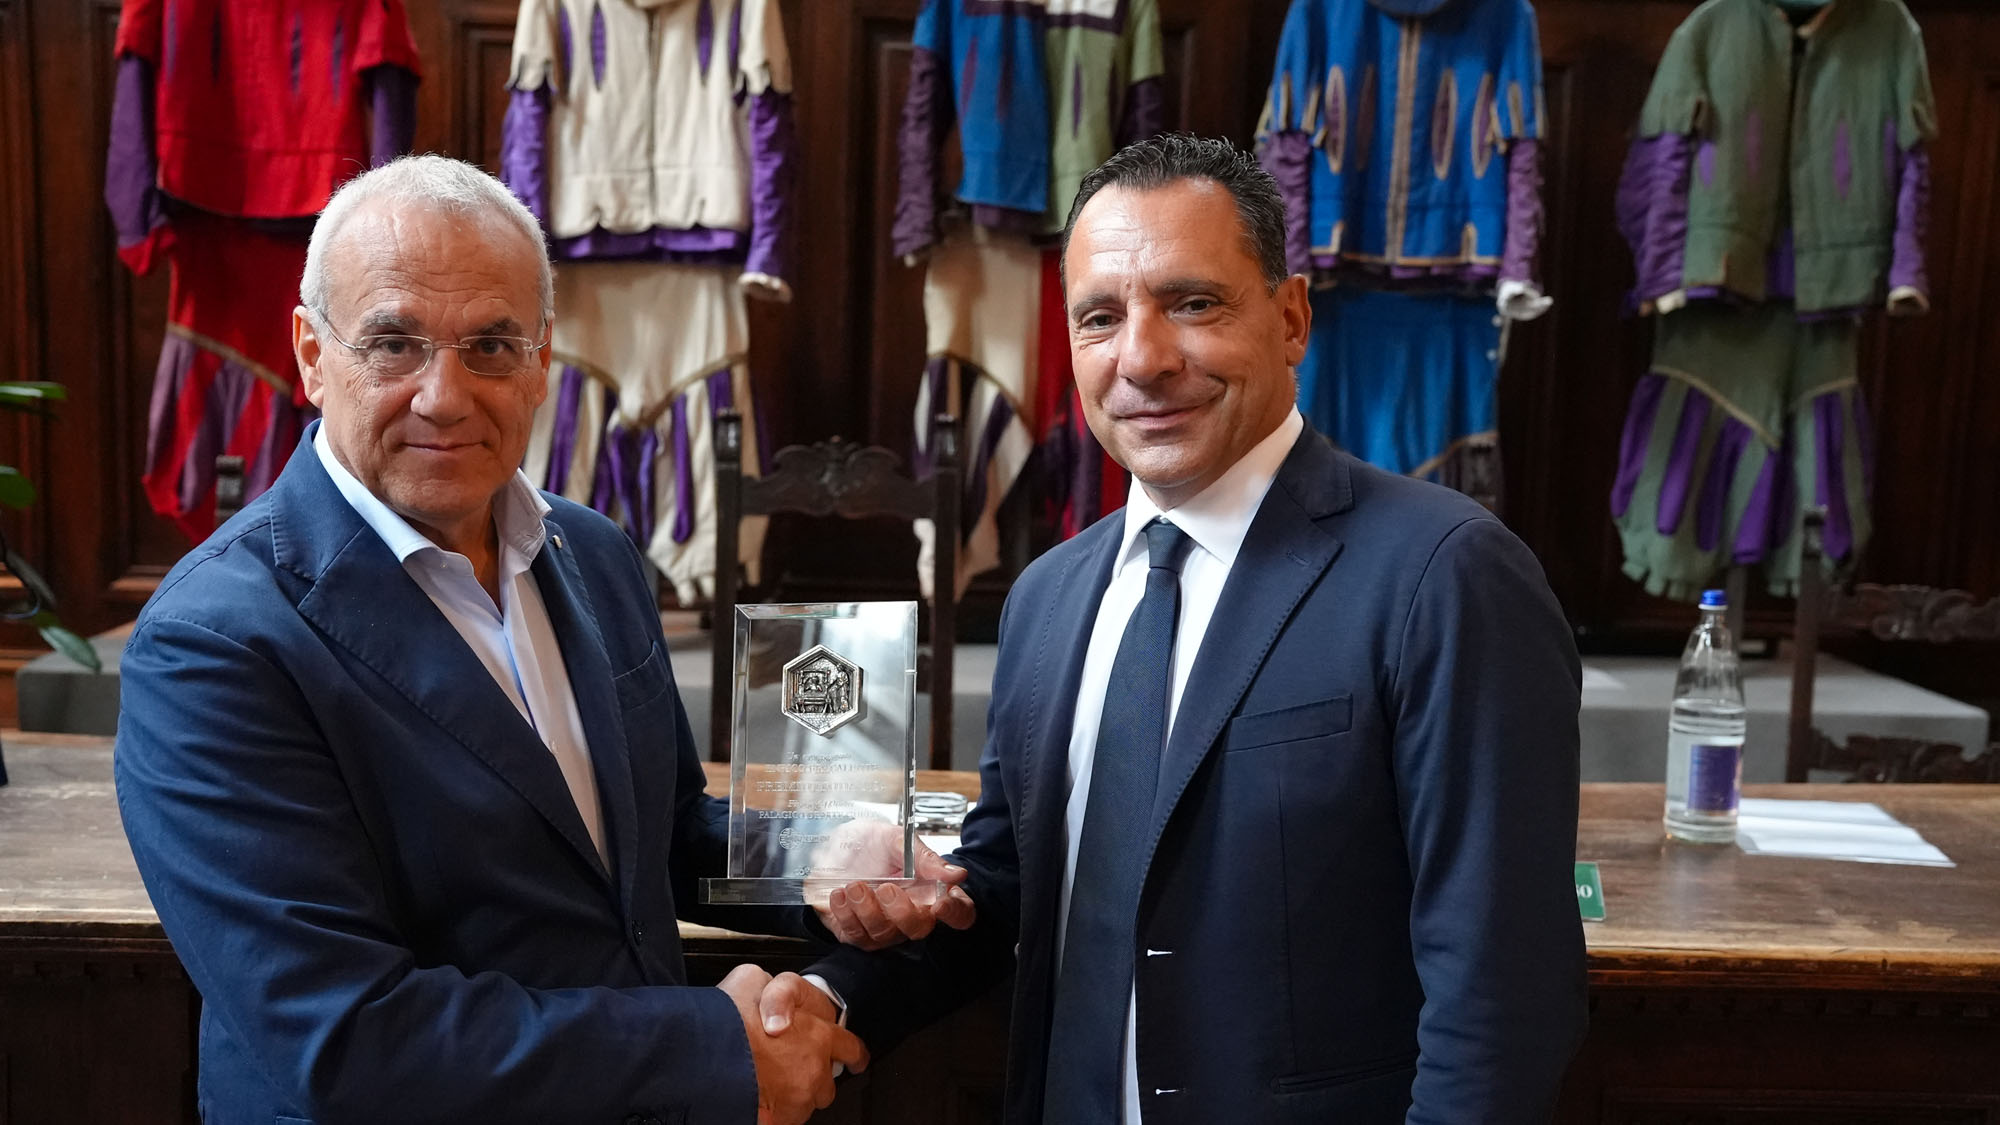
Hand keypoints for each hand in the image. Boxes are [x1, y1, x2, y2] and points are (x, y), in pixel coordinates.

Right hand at [719, 965, 867, 1124]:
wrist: (705, 1060)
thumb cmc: (728, 1023)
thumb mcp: (750, 980)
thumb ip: (772, 990)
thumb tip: (772, 994)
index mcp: (818, 1035)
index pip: (850, 1047)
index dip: (853, 1053)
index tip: (855, 1059)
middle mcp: (814, 1071)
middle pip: (827, 1083)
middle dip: (814, 1078)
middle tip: (791, 1070)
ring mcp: (799, 1100)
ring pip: (804, 1103)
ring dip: (792, 1095)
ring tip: (767, 1083)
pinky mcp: (781, 1121)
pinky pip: (785, 1118)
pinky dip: (774, 1112)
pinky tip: (756, 1097)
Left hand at [813, 825, 975, 950]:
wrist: (833, 846)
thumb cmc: (872, 843)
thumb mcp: (897, 841)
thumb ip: (924, 858)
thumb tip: (956, 875)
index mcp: (932, 890)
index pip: (959, 913)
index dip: (955, 914)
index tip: (941, 904)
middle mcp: (912, 914)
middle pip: (919, 929)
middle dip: (901, 912)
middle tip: (885, 888)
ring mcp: (884, 927)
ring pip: (884, 935)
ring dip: (867, 910)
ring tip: (854, 885)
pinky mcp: (856, 932)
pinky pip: (855, 936)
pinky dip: (846, 916)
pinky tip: (840, 894)